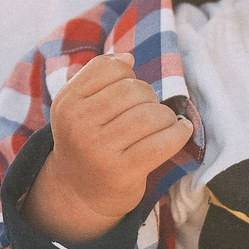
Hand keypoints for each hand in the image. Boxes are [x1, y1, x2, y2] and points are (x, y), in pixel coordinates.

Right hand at [26, 54, 191, 242]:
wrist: (77, 192)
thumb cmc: (86, 141)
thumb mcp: (78, 106)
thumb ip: (99, 77)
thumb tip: (128, 56)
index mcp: (67, 103)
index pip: (109, 68)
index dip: (128, 75)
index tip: (130, 92)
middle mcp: (79, 124)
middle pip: (133, 90)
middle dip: (149, 96)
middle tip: (148, 111)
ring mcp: (100, 149)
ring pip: (150, 114)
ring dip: (166, 116)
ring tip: (163, 123)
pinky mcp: (123, 171)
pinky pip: (162, 142)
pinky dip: (179, 133)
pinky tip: (181, 131)